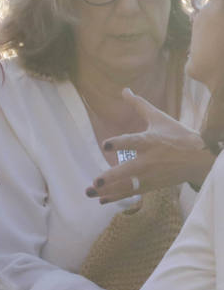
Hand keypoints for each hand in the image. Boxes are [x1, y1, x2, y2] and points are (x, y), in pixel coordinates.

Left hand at [86, 88, 214, 202]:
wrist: (201, 159)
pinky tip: (101, 200)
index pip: (133, 141)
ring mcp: (150, 175)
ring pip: (127, 185)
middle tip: (96, 181)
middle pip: (129, 170)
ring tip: (89, 192)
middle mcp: (149, 160)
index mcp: (150, 141)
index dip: (118, 143)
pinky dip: (116, 197)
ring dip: (108, 191)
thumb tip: (124, 90)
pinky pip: (132, 192)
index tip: (105, 145)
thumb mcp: (160, 118)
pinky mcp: (152, 185)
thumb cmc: (179, 136)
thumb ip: (139, 105)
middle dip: (112, 177)